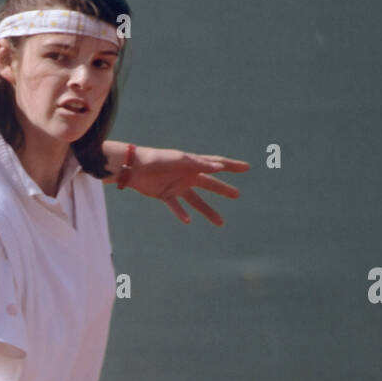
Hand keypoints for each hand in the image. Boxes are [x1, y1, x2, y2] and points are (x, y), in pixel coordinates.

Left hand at [128, 148, 249, 225]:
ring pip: (196, 201)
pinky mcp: (165, 195)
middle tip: (237, 195)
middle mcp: (187, 175)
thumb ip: (199, 164)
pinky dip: (181, 213)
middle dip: (223, 189)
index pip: (217, 164)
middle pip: (210, 184)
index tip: (246, 167)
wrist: (135, 167)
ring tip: (221, 222)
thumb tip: (219, 167)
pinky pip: (176, 206)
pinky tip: (188, 221)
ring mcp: (177, 186)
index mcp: (193, 164)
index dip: (231, 166)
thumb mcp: (180, 160)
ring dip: (208, 211)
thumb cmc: (158, 159)